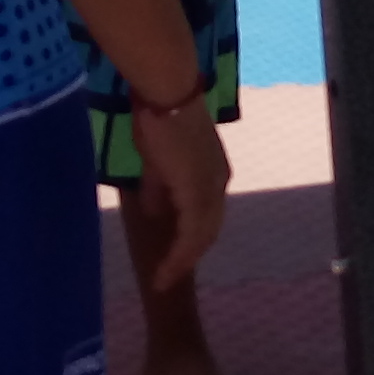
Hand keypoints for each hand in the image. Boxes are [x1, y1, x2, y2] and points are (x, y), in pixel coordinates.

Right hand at [126, 96, 230, 287]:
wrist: (165, 95)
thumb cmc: (159, 118)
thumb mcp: (157, 160)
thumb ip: (159, 187)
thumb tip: (155, 210)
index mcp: (212, 173)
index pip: (205, 214)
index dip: (189, 237)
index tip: (172, 257)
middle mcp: (218, 183)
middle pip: (208, 230)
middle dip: (188, 256)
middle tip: (167, 276)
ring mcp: (211, 188)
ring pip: (201, 236)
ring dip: (182, 261)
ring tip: (163, 279)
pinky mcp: (198, 191)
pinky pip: (190, 233)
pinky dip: (178, 255)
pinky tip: (165, 269)